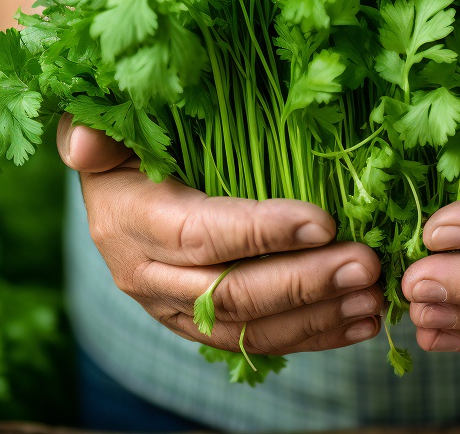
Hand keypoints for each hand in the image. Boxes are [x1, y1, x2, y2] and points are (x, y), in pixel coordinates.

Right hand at [57, 114, 383, 354]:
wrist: (113, 179)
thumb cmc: (126, 131)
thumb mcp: (107, 117)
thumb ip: (98, 126)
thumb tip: (87, 144)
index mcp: (127, 220)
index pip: (201, 234)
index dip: (261, 232)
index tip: (323, 222)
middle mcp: (144, 275)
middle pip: (231, 293)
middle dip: (304, 282)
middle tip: (365, 264)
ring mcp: (172, 308)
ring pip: (249, 329)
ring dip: (318, 317)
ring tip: (372, 297)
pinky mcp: (199, 324)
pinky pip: (257, 342)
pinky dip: (314, 335)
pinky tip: (360, 323)